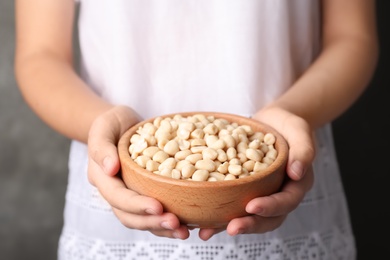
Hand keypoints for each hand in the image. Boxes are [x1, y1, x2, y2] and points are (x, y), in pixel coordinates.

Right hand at [87, 105, 189, 238]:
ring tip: (183, 231)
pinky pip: (153, 212)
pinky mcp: (143, 193)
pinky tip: (185, 224)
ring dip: (161, 228)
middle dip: (152, 222)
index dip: (137, 205)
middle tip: (176, 224)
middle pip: (130, 216)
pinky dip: (166, 220)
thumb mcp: (103, 127)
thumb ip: (101, 147)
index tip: (158, 207)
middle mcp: (115, 191)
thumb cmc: (111, 123)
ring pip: (142, 219)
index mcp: (102, 177)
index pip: (118, 196)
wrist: (121, 125)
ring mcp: (129, 194)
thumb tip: (110, 168)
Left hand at [198, 107, 314, 239]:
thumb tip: (296, 173)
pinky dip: (216, 213)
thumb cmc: (288, 125)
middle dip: (250, 224)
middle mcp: (278, 194)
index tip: (252, 206)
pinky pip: (231, 203)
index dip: (270, 206)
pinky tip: (198, 219)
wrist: (272, 122)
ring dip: (227, 225)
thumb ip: (303, 151)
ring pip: (247, 216)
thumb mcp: (300, 131)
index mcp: (296, 184)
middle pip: (267, 217)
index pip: (286, 201)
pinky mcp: (243, 190)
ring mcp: (260, 194)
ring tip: (206, 233)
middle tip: (232, 228)